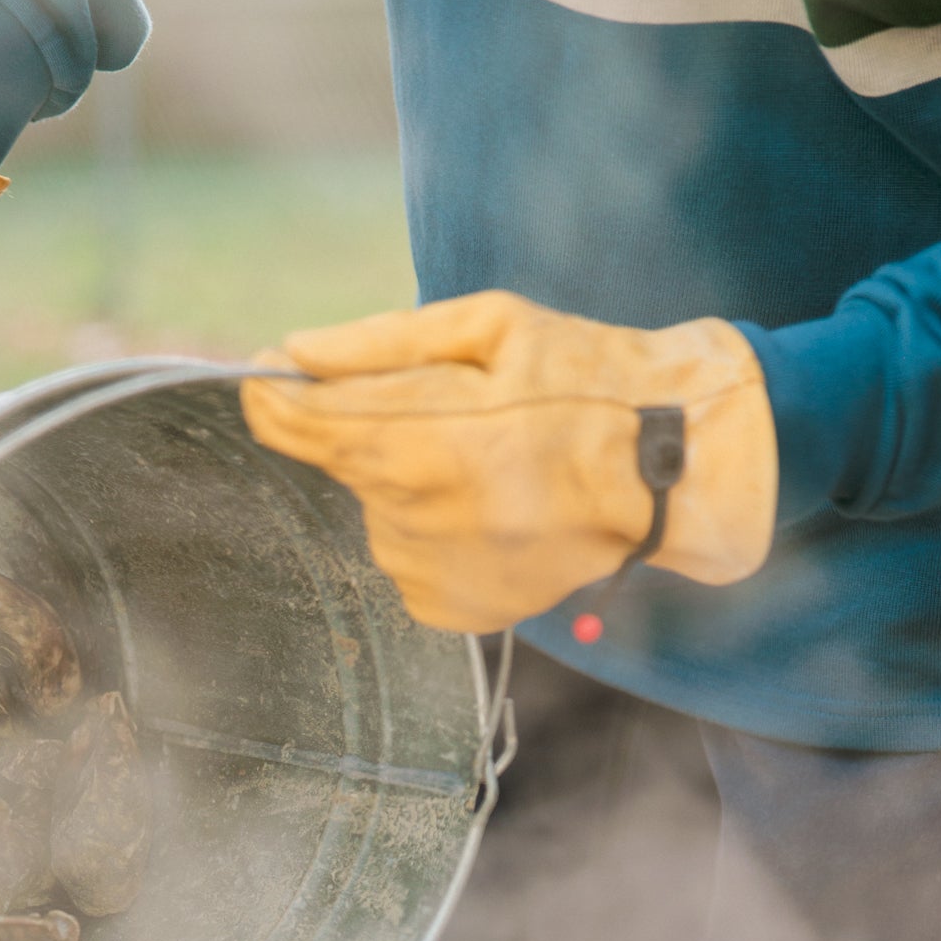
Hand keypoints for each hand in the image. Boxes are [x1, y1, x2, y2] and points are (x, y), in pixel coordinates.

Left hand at [241, 290, 776, 631]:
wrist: (673, 473)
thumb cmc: (587, 383)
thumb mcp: (490, 329)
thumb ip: (380, 343)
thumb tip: (291, 352)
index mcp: (426, 443)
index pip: (302, 425)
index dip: (273, 397)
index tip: (267, 376)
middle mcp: (421, 520)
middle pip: (346, 464)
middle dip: (380, 429)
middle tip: (459, 411)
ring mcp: (435, 573)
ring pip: (380, 512)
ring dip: (414, 483)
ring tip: (492, 464)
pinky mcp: (454, 611)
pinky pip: (409, 559)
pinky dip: (435, 531)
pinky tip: (494, 510)